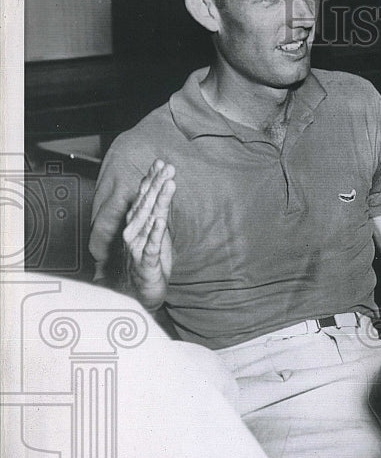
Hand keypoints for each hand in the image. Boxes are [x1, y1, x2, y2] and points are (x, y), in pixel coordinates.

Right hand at [122, 159, 174, 309]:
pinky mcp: (146, 263)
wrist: (139, 294)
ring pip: (149, 220)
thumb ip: (157, 214)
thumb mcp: (156, 234)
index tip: (160, 163)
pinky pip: (150, 246)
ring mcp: (138, 247)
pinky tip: (159, 221)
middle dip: (157, 185)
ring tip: (168, 185)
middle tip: (168, 167)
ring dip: (159, 202)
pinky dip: (154, 234)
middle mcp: (134, 232)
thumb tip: (162, 191)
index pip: (144, 198)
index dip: (152, 180)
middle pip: (146, 204)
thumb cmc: (148, 262)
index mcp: (137, 225)